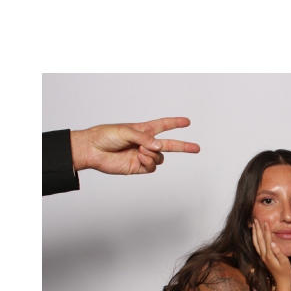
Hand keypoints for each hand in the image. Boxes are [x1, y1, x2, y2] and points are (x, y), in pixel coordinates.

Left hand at [69, 119, 199, 176]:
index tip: (187, 121)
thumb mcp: (126, 131)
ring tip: (140, 150)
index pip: (163, 125)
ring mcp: (142, 156)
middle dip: (183, 146)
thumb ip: (144, 138)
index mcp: (143, 130)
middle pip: (169, 145)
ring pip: (159, 158)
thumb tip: (159, 146)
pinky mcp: (137, 168)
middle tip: (196, 148)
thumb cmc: (106, 135)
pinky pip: (151, 167)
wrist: (93, 150)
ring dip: (153, 154)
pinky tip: (138, 156)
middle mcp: (145, 143)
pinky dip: (147, 162)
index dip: (175, 123)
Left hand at [251, 219, 290, 287]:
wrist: (281, 282)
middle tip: (256, 219)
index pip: (267, 239)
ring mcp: (262, 257)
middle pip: (259, 240)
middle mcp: (264, 255)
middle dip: (258, 229)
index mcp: (269, 255)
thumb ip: (278, 252)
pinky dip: (255, 239)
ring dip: (255, 233)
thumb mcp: (284, 262)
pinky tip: (255, 235)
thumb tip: (272, 243)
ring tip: (254, 224)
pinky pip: (257, 246)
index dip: (266, 230)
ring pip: (256, 243)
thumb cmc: (285, 272)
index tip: (265, 221)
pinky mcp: (263, 258)